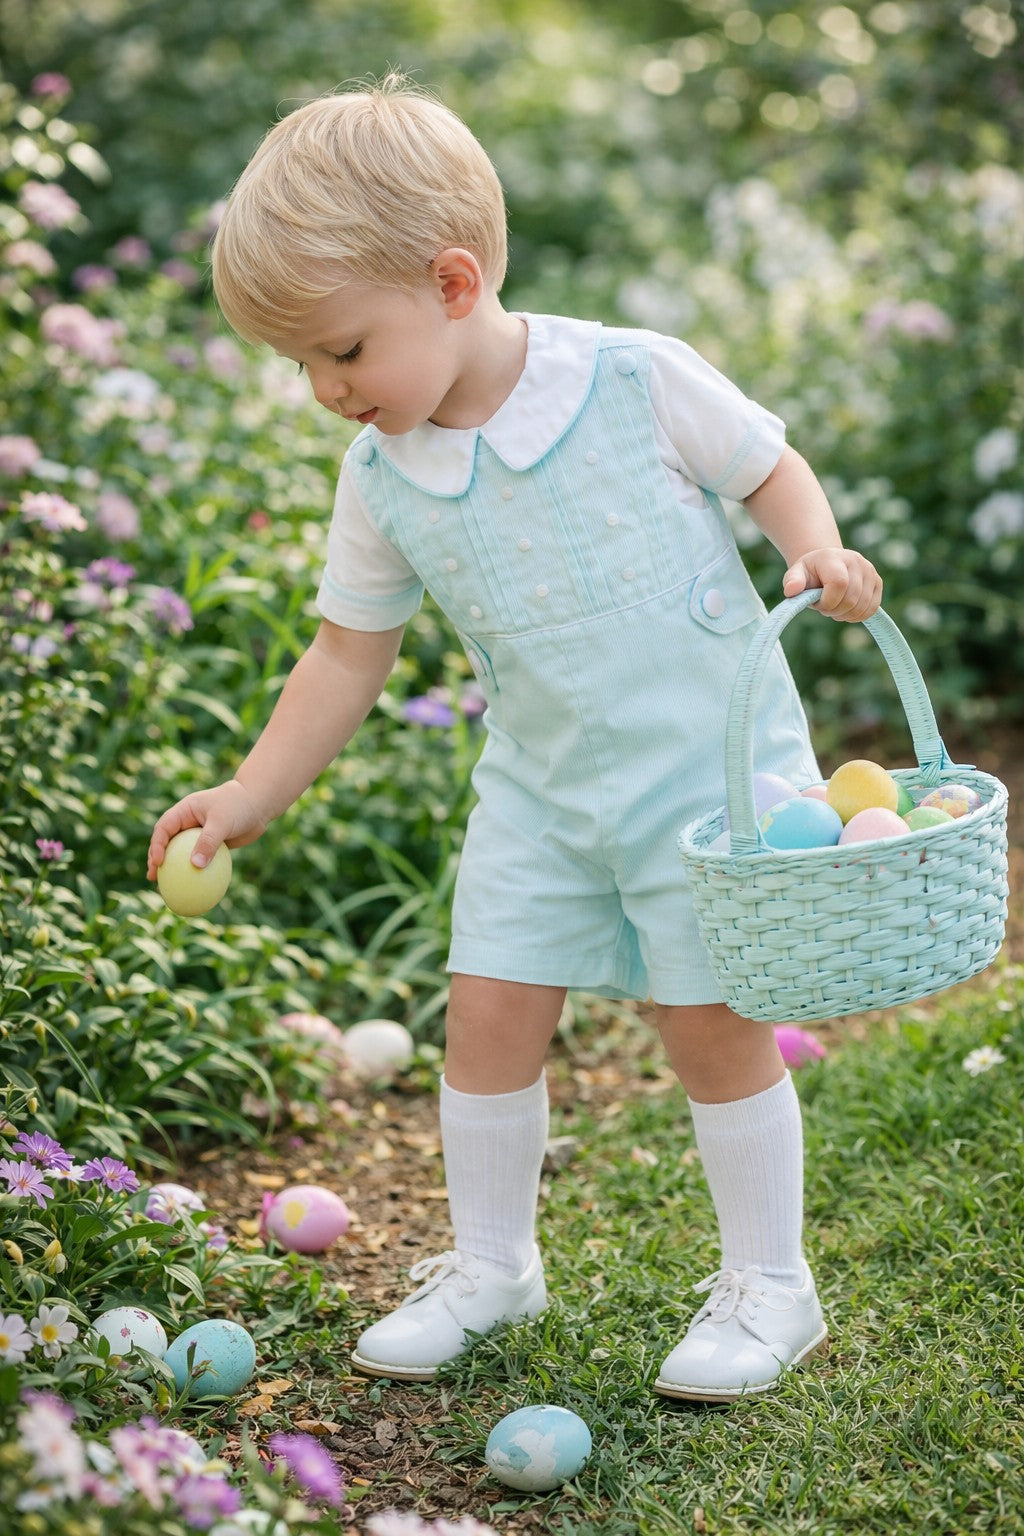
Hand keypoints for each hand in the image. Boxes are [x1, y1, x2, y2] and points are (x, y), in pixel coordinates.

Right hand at [146, 780, 267, 880]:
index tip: (159, 862)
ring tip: (165, 888)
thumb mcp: (222, 821)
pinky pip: (199, 860)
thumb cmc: (238, 806)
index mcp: (184, 811)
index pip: (164, 828)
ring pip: (180, 854)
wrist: (258, 805)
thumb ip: (208, 842)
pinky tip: (194, 890)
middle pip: (166, 843)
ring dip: (172, 870)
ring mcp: (197, 835)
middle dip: (157, 860)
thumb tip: (195, 866)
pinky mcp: (210, 845)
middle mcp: (187, 823)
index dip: (157, 845)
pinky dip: (195, 873)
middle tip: (153, 877)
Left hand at [782, 548, 881, 621]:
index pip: (839, 584)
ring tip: (834, 606)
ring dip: (845, 615)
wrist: (826, 564)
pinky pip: (872, 608)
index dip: (827, 602)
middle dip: (834, 611)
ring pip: (862, 606)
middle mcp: (856, 561)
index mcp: (834, 557)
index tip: (817, 603)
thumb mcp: (796, 574)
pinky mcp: (877, 582)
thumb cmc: (809, 573)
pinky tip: (846, 610)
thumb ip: (792, 581)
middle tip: (824, 607)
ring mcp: (869, 571)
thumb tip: (791, 591)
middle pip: (851, 599)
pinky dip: (858, 616)